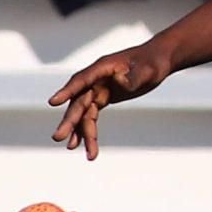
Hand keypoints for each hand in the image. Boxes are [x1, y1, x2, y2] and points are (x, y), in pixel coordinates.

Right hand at [49, 40, 177, 158]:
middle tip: (58, 137)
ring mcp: (98, 89)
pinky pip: (91, 116)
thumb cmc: (153, 62)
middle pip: (79, 101)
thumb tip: (119, 81)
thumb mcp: (148, 70)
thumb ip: (133, 77)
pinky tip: (87, 147)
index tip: (53, 102)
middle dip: (70, 121)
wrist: (159, 60)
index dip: (67, 91)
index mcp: (103, 67)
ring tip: (77, 151)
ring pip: (84, 113)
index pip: (81, 80)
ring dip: (81, 132)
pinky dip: (88, 131)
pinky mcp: (103, 97)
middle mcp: (96, 79)